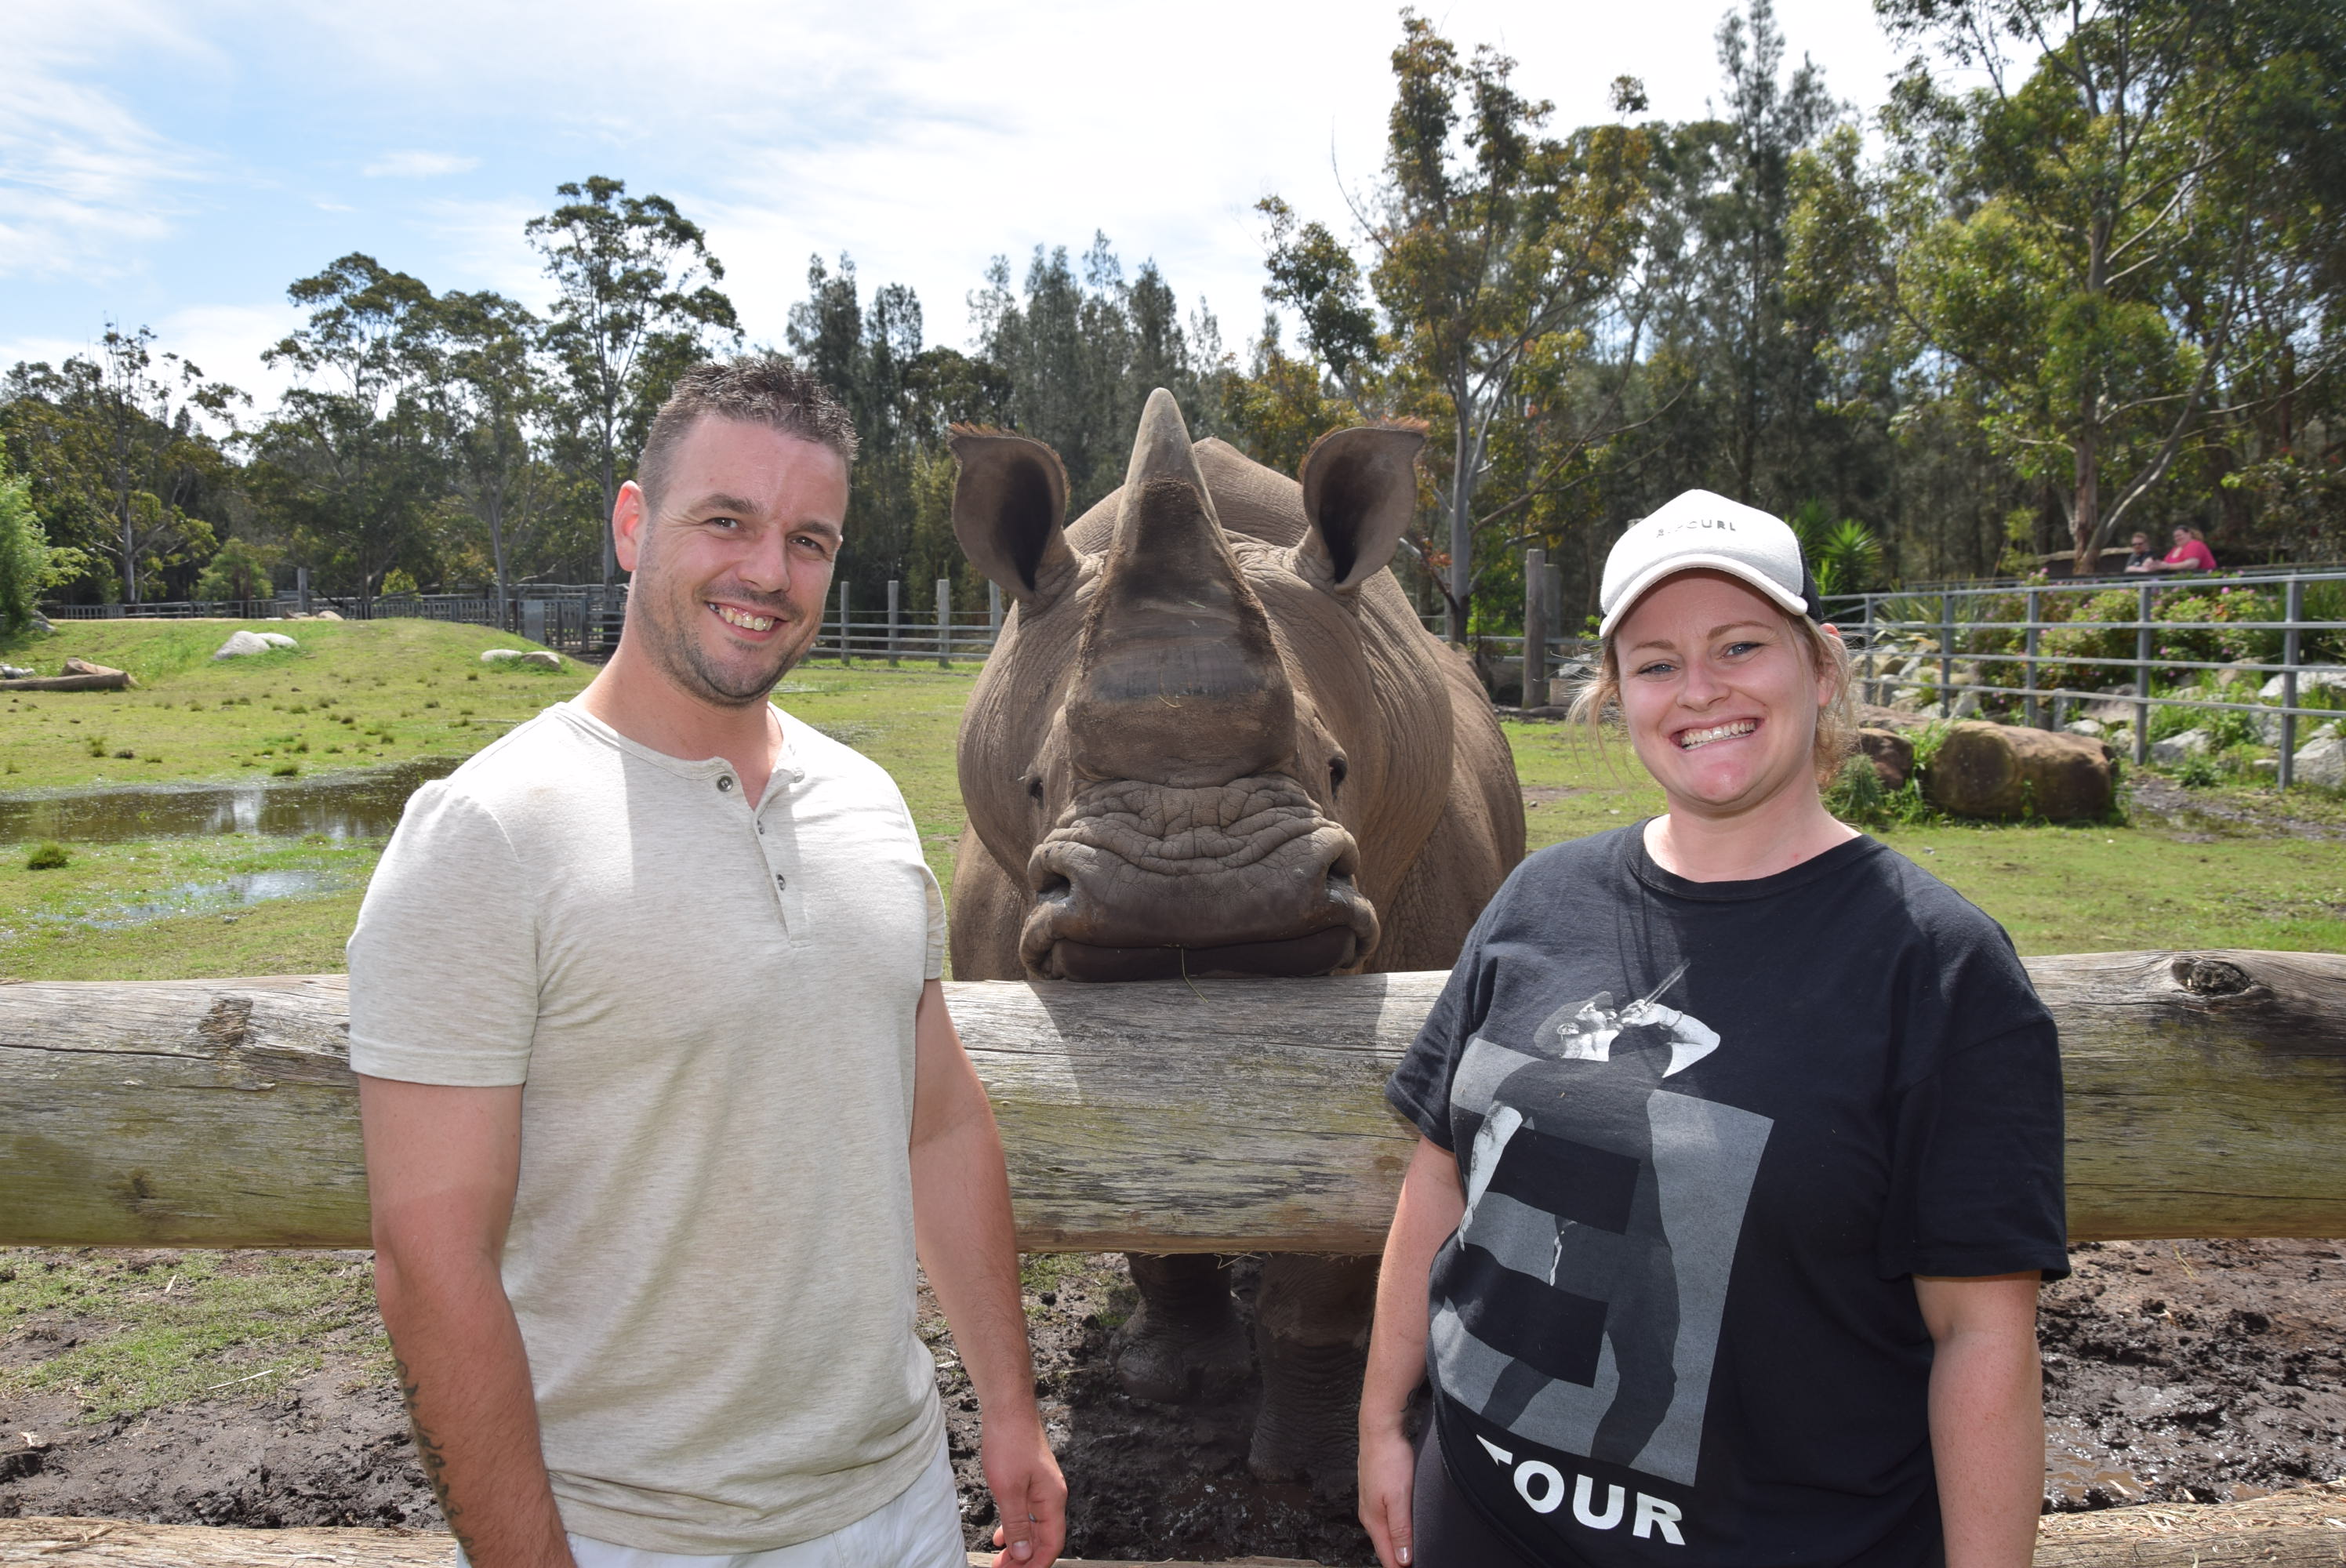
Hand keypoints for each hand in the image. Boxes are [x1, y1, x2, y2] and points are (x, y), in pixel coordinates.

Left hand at [982, 1417, 1065, 1566]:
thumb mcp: (1008, 1489)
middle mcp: (1052, 1496)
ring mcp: (1042, 1488)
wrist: (1008, 1408)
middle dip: (1024, 1559)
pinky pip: (1027, 1513)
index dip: (1035, 1564)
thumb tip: (1023, 1553)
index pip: (1051, 1544)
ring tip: (1000, 1560)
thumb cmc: (1009, 1442)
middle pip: (1043, 1538)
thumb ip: (1017, 1523)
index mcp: (1052, 1500)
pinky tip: (1001, 1535)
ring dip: (1019, 1546)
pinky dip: (1015, 1527)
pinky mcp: (1031, 1481)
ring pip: (1034, 1527)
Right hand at [1358, 1420, 1416, 1567]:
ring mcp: (1370, 1503)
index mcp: (1373, 1520)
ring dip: (1398, 1545)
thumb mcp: (1399, 1499)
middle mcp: (1368, 1515)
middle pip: (1385, 1547)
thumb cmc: (1389, 1460)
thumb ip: (1401, 1530)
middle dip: (1399, 1560)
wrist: (1379, 1430)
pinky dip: (1396, 1529)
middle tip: (1417, 1564)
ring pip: (1385, 1533)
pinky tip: (1404, 1529)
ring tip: (1411, 1554)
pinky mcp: (1376, 1492)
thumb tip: (1403, 1559)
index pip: (1387, 1557)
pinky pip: (1386, 1519)